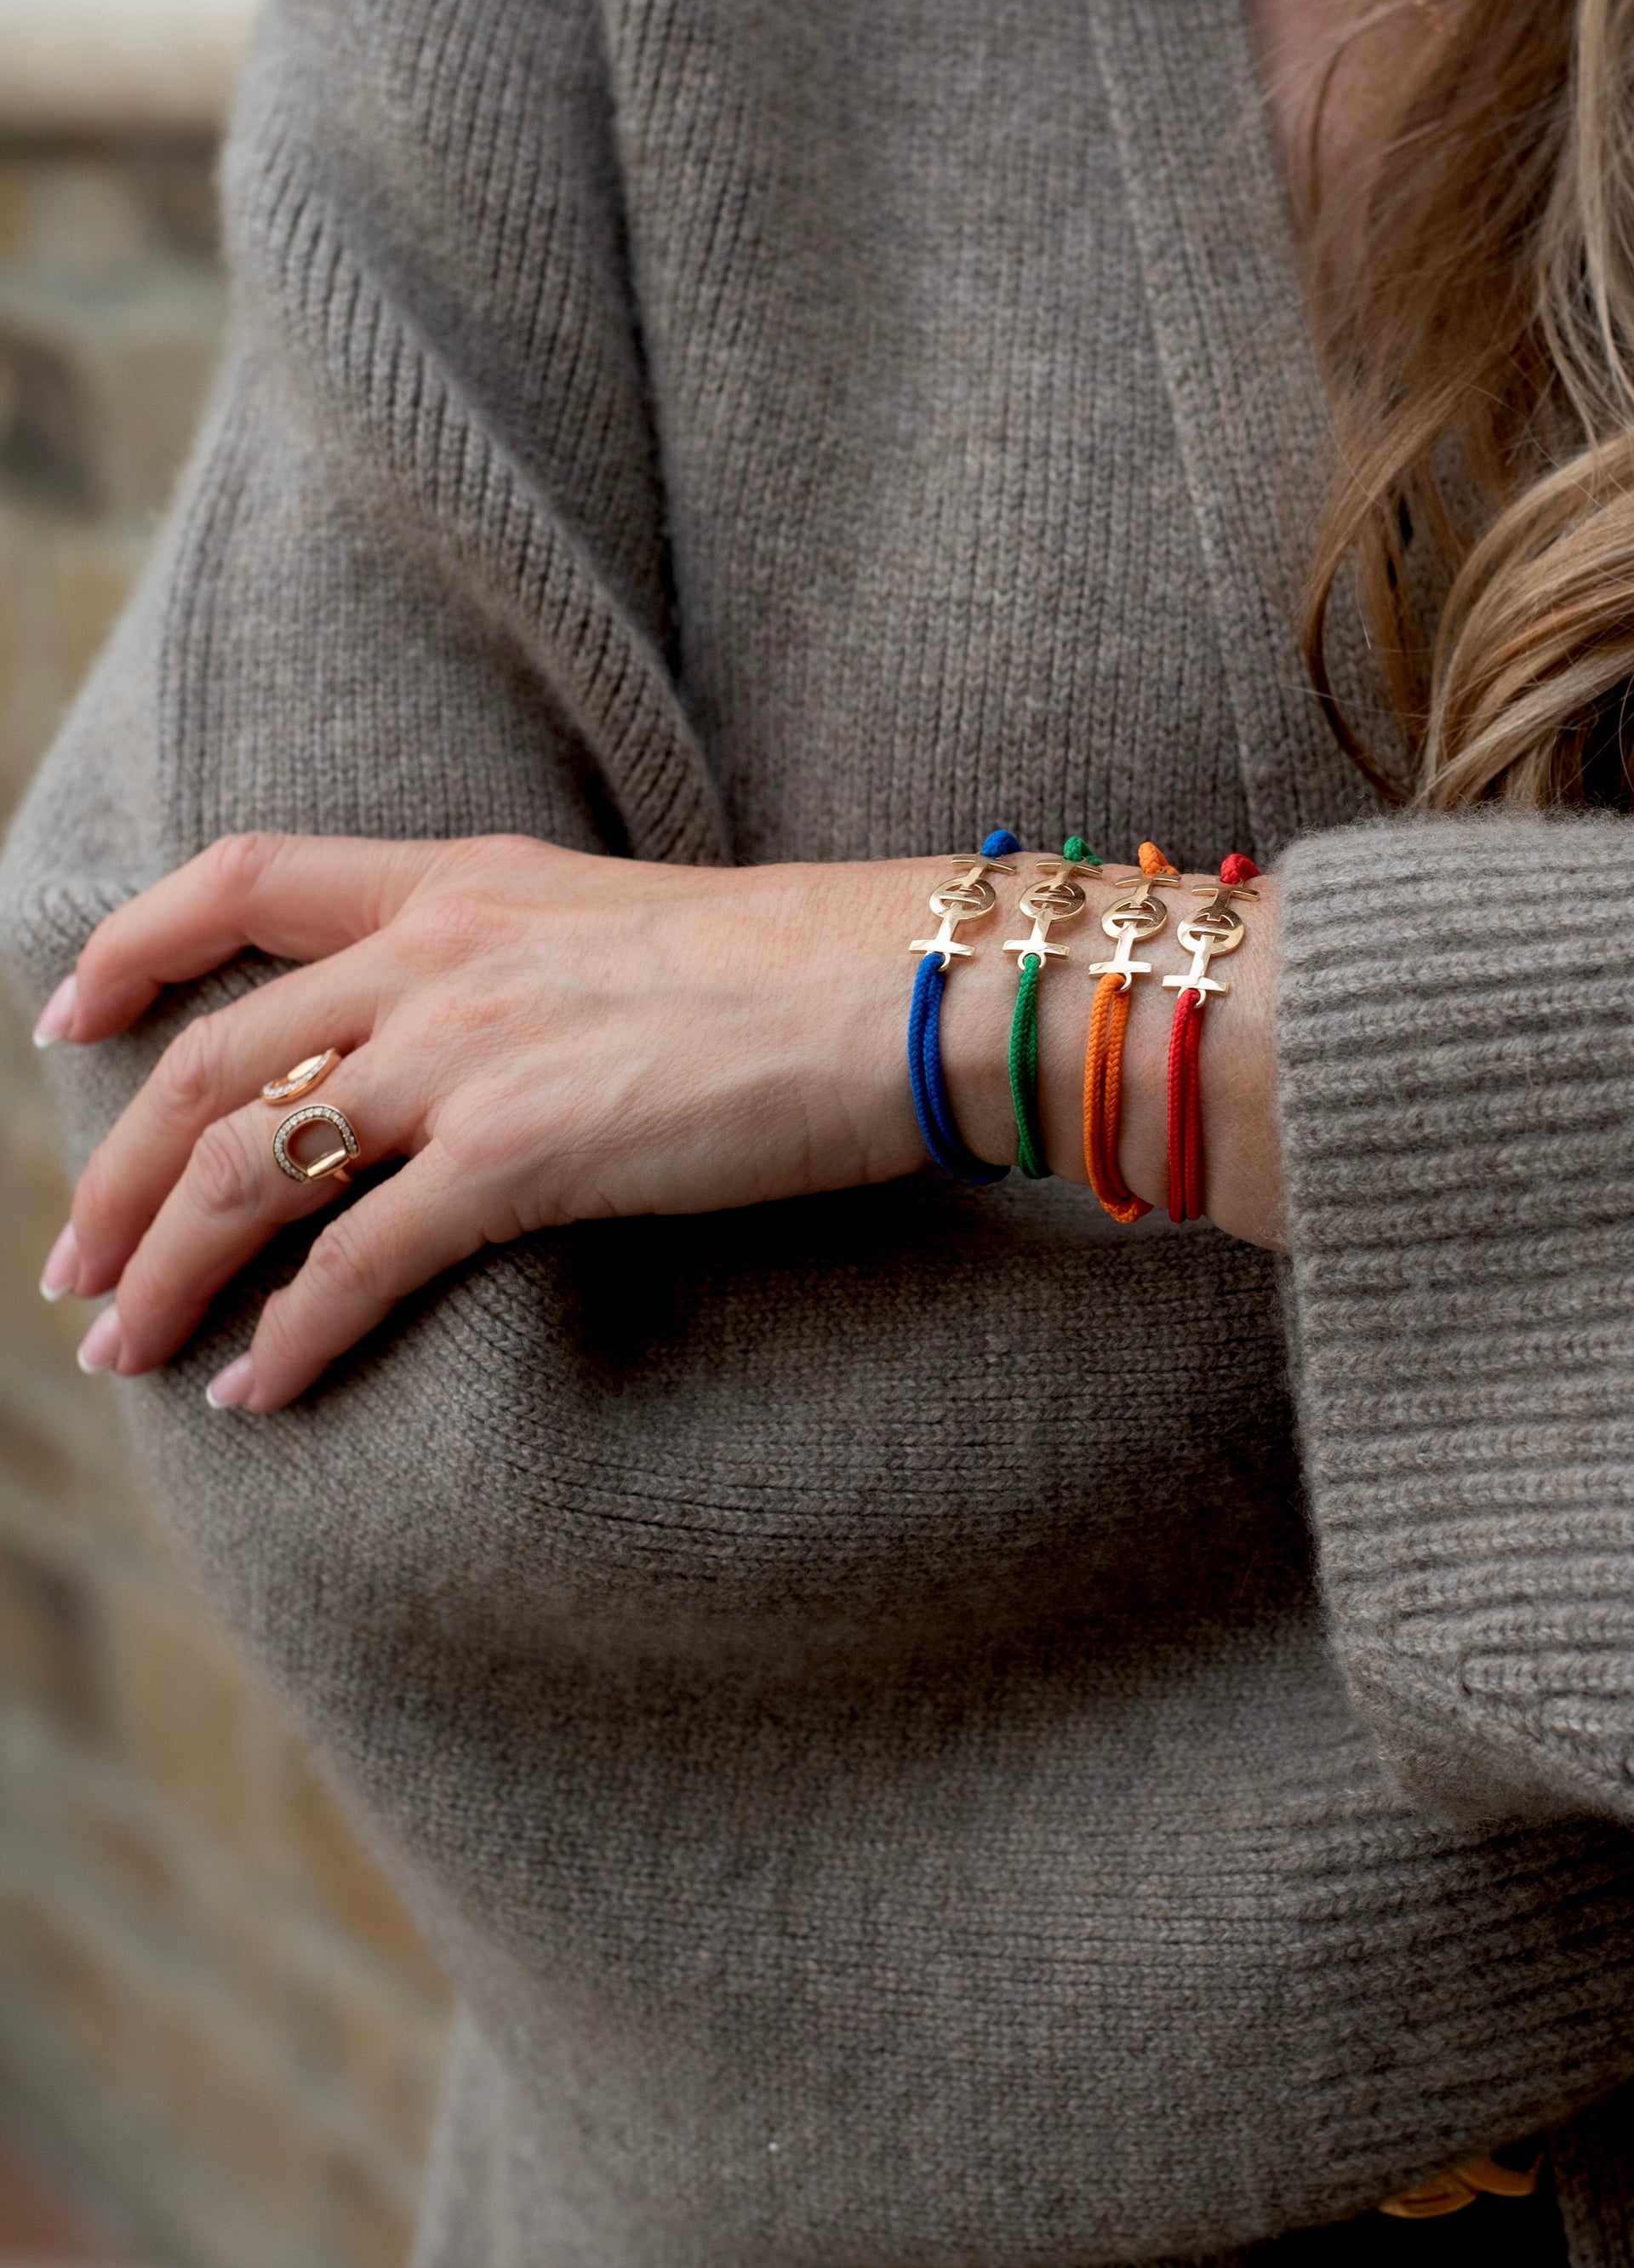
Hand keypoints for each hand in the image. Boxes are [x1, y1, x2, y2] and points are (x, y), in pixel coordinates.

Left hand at [35, 833, 1286, 1411]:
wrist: (915, 992)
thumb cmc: (818, 968)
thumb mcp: (638, 925)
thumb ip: (535, 962)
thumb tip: (492, 1046)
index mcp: (465, 881)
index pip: (241, 878)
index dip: (132, 946)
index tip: (68, 1013)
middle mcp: (440, 953)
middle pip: (208, 1058)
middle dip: (119, 1174)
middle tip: (76, 1266)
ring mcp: (472, 1051)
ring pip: (249, 1164)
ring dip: (167, 1268)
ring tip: (126, 1349)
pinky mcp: (523, 1154)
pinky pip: (355, 1261)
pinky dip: (288, 1334)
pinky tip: (260, 1389)